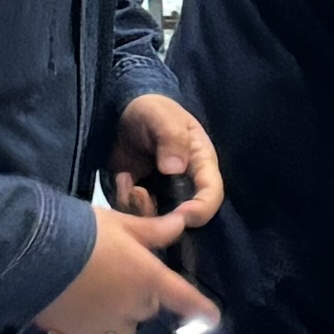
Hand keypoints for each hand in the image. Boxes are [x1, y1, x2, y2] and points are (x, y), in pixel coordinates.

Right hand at [44, 193, 209, 333]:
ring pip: (125, 326)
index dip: (200, 309)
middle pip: (148, 307)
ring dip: (120, 313)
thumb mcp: (119, 223)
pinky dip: (96, 329)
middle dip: (140, 295)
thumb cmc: (81, 232)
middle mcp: (133, 307)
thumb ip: (153, 230)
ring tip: (96, 292)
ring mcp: (108, 325)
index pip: (184, 297)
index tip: (213, 319)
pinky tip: (80, 311)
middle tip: (117, 274)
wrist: (32, 253)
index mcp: (148, 278)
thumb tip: (182, 223)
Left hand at [112, 90, 225, 231]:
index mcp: (201, 165)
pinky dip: (125, 200)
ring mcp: (163, 196)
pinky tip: (122, 177)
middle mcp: (186, 186)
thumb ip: (171, 137)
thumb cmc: (152, 111)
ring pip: (158, 222)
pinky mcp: (141, 200)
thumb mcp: (162, 116)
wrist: (124, 113)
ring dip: (139, 207)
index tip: (183, 215)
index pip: (212, 195)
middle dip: (164, 216)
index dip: (201, 210)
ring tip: (127, 180)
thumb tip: (174, 168)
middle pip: (186, 217)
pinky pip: (135, 214)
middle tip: (140, 193)